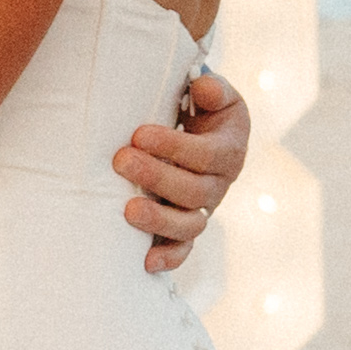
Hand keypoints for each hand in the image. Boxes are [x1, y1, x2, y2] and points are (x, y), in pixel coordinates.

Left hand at [118, 65, 246, 273]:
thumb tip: (204, 88)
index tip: (139, 134)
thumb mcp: (216, 94)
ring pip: (188, 226)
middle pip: (194, 192)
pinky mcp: (188, 228)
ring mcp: (203, 211)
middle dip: (157, 177)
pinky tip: (145, 262)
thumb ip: (213, 89)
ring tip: (127, 210)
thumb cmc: (204, 111)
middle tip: (121, 161)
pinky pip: (183, 249)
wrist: (205, 135)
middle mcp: (219, 185)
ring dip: (158, 219)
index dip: (173, 146)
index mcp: (228, 151)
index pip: (205, 155)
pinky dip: (168, 259)